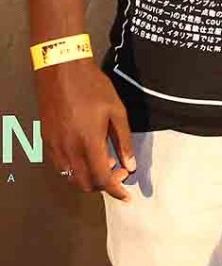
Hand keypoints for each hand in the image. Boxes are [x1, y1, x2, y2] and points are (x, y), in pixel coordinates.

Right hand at [36, 60, 135, 200]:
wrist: (62, 69)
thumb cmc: (93, 86)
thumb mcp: (116, 110)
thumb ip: (123, 140)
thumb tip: (130, 165)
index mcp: (89, 142)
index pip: (102, 178)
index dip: (116, 191)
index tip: (126, 195)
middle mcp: (70, 149)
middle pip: (85, 183)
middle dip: (103, 185)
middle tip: (117, 172)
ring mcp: (56, 146)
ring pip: (71, 177)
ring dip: (88, 178)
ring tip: (104, 162)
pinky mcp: (47, 141)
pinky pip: (61, 166)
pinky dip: (75, 169)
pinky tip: (86, 155)